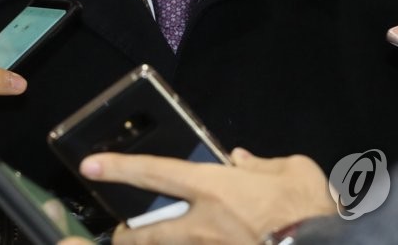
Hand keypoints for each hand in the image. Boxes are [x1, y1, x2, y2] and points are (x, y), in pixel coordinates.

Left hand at [79, 148, 334, 244]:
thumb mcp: (292, 170)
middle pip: (144, 235)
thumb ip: (261, 164)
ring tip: (144, 243)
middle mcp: (202, 225)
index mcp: (214, 188)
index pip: (155, 173)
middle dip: (125, 237)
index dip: (119, 168)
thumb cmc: (307, 208)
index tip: (90, 165)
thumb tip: (240, 160)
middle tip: (121, 235)